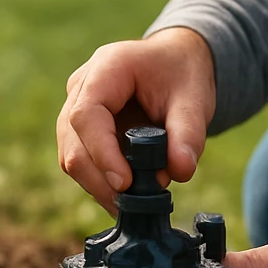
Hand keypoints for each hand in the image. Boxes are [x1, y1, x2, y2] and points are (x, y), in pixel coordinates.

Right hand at [57, 27, 215, 212]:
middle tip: (133, 204)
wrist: (176, 63)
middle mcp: (82, 85)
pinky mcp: (80, 128)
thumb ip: (189, 134)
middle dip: (99, 178)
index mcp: (108, 67)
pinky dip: (101, 182)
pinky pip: (82, 160)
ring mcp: (75, 106)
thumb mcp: (195, 99)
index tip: (125, 183)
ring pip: (72, 155)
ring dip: (99, 185)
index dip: (102, 152)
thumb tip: (181, 172)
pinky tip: (126, 196)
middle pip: (73, 140)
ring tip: (135, 202)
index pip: (87, 115)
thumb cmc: (183, 74)